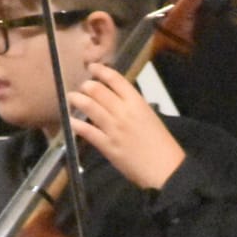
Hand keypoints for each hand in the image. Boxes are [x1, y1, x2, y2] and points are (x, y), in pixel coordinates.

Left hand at [68, 64, 185, 190]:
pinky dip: (77, 124)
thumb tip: (115, 100)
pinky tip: (71, 121)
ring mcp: (114, 128)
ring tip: (72, 98)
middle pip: (98, 90)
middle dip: (86, 86)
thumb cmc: (161, 143)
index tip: (92, 68)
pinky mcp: (107, 145)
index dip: (100, 71)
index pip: (115, 79)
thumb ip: (133, 107)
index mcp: (137, 102)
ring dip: (77, 100)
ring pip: (90, 106)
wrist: (165, 168)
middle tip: (82, 87)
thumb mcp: (149, 117)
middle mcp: (123, 111)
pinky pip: (87, 131)